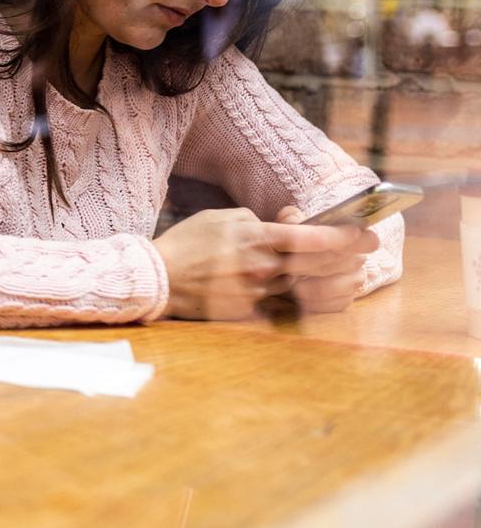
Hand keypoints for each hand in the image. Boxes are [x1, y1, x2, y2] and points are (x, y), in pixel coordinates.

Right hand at [153, 207, 366, 319]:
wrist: (157, 279)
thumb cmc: (187, 243)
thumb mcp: (221, 217)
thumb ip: (259, 218)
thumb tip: (290, 220)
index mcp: (255, 238)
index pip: (310, 236)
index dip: (342, 234)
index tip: (362, 231)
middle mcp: (262, 266)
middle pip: (319, 263)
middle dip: (350, 254)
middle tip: (369, 247)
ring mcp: (258, 291)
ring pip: (310, 287)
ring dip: (338, 278)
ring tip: (356, 272)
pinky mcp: (251, 310)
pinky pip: (292, 306)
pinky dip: (317, 300)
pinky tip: (333, 294)